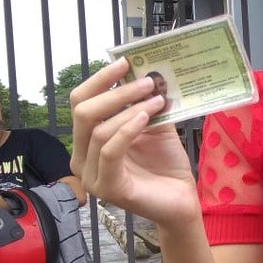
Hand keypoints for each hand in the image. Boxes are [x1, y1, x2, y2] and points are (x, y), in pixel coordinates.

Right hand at [69, 58, 199, 226]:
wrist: (182, 200)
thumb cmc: (166, 165)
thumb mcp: (155, 127)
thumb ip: (145, 104)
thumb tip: (147, 72)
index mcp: (87, 141)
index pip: (80, 103)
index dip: (99, 80)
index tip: (124, 62)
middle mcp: (81, 158)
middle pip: (83, 113)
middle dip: (115, 91)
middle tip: (146, 81)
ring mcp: (92, 175)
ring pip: (98, 130)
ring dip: (129, 109)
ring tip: (156, 99)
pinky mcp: (107, 188)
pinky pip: (110, 151)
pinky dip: (127, 130)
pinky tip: (145, 118)